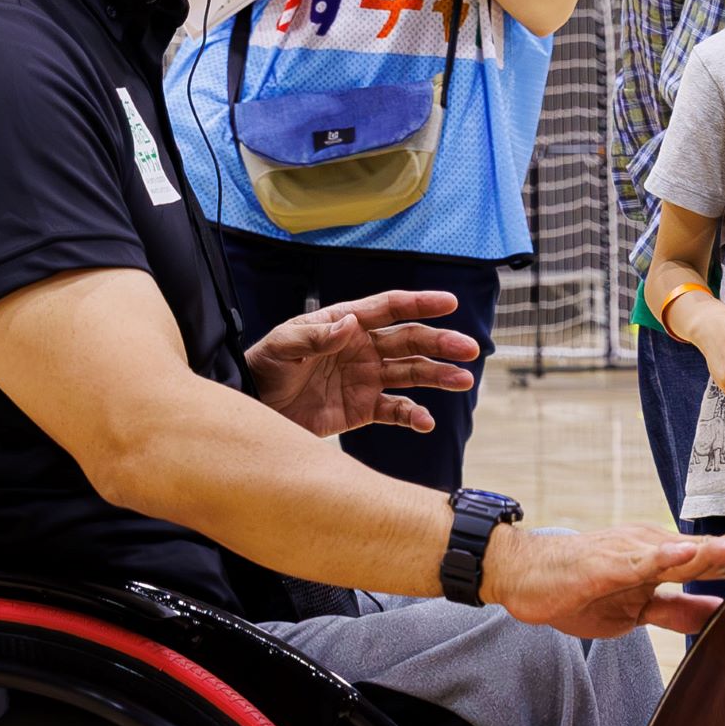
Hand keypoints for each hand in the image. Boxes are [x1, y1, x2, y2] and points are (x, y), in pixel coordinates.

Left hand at [243, 287, 478, 436]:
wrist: (254, 408)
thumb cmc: (264, 367)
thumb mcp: (283, 346)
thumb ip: (317, 336)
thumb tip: (352, 324)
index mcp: (345, 323)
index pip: (389, 308)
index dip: (419, 304)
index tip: (449, 303)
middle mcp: (362, 348)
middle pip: (410, 341)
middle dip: (441, 343)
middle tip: (469, 350)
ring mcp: (366, 378)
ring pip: (412, 374)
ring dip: (438, 376)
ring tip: (463, 381)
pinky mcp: (363, 408)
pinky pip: (396, 410)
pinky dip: (413, 416)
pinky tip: (426, 422)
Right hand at [485, 516, 724, 638]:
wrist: (525, 576)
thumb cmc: (578, 589)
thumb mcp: (636, 610)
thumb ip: (678, 610)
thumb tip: (720, 614)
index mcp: (664, 560)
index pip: (719, 557)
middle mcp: (654, 548)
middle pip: (713, 547)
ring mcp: (631, 553)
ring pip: (684, 551)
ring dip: (721, 547)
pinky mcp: (605, 564)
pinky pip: (638, 562)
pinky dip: (664, 558)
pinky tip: (685, 555)